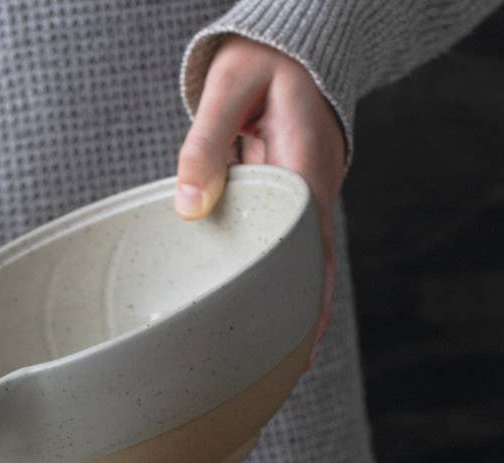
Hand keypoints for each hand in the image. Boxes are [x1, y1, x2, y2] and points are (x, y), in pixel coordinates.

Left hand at [175, 37, 346, 351]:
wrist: (285, 48)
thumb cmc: (257, 64)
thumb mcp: (229, 88)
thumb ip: (206, 141)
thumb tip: (189, 205)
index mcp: (304, 165)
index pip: (306, 238)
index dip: (305, 289)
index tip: (298, 331)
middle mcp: (313, 190)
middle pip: (313, 266)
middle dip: (306, 319)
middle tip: (289, 373)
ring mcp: (305, 202)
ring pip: (303, 265)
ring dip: (295, 312)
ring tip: (280, 368)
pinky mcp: (289, 207)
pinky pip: (287, 253)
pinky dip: (282, 289)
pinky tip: (268, 323)